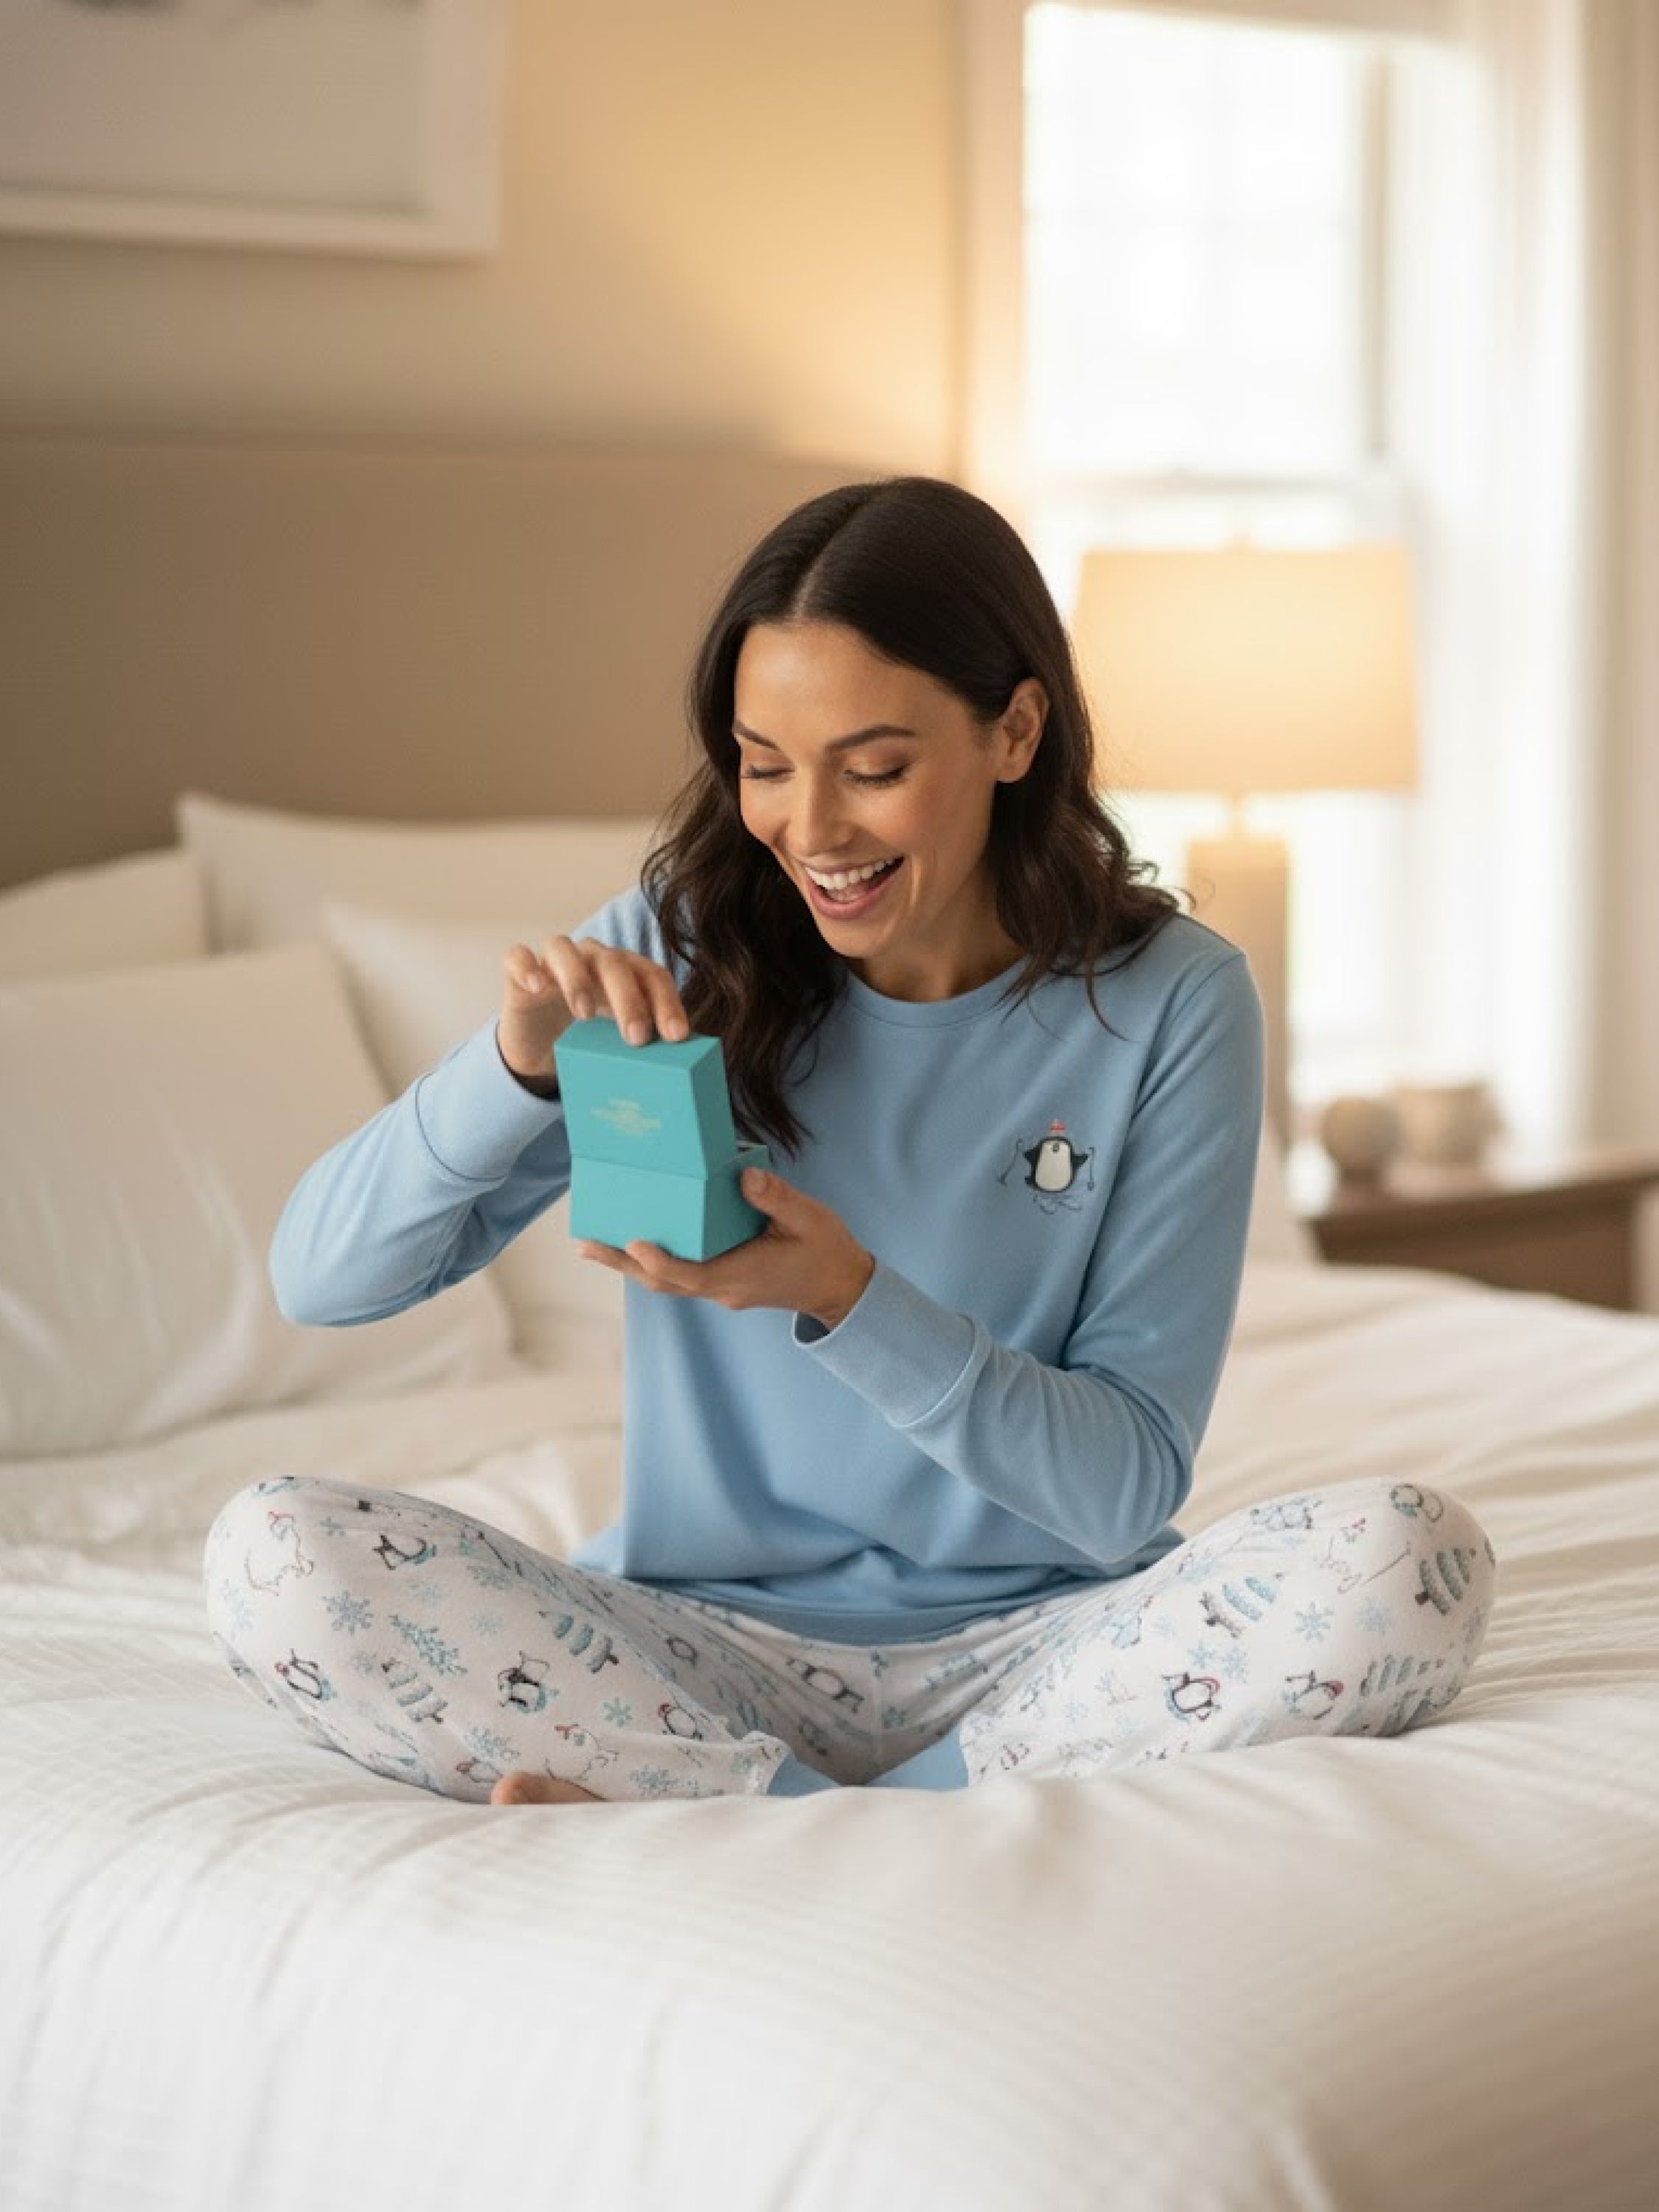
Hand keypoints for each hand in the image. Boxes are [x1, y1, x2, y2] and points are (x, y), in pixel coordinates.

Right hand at [497, 936, 689, 1091]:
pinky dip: (526, 967)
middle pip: (615, 964)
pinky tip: (537, 986)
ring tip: (584, 1015)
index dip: (667, 1002)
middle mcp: (593, 958)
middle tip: (637, 1038)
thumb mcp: (617, 1045)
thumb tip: (681, 1089)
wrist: (537, 1044)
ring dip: (578, 979)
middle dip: (629, 1000)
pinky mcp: (518, 971)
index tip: (676, 1036)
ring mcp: (554, 960)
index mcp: (627, 973)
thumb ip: (643, 1053)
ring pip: (566, 950)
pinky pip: (518, 956)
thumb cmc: (586, 1040)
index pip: (652, 977)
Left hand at [578, 1168, 874, 1330]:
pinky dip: (653, 1261)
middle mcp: (723, 1288)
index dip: (658, 1260)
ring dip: (630, 1264)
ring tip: (594, 1244)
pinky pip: (680, 1275)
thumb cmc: (826, 1250)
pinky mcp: (722, 1282)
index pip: (690, 1274)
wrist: (841, 1287)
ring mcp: (721, 1288)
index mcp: (741, 1274)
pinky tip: (635, 1240)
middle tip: (585, 1244)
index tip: (632, 1242)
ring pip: (667, 1281)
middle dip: (623, 1263)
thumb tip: (743, 1175)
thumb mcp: (809, 1218)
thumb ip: (777, 1198)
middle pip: (663, 1281)